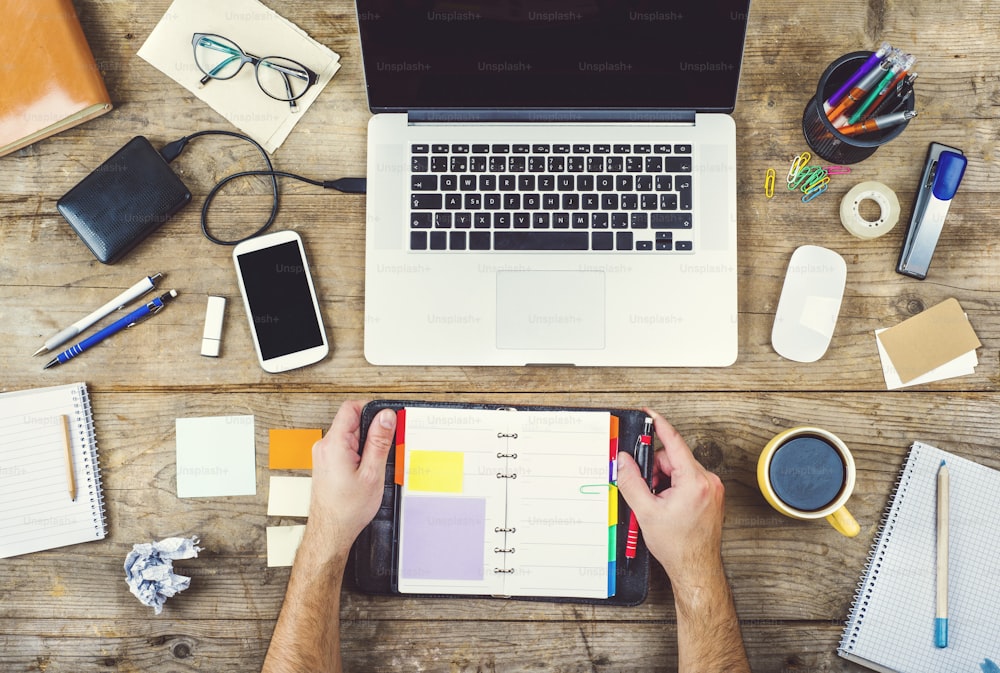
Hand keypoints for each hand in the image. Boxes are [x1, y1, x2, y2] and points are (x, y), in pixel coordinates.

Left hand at [303, 400, 396, 563]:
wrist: (331, 531)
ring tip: (373, 464)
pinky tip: (365, 470)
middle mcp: (325, 446)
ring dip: (365, 444)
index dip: (372, 409)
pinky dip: (358, 453)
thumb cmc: (347, 509)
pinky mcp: (326, 463)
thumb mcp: (372, 473)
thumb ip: (379, 442)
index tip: (387, 420)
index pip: (351, 408)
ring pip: (349, 435)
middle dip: (372, 431)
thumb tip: (386, 417)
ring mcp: (323, 455)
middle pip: (352, 421)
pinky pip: (344, 447)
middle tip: (384, 448)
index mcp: (334, 444)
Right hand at [617, 409, 725, 590]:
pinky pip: (688, 479)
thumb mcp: (646, 512)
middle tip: (649, 491)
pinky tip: (669, 505)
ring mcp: (712, 488)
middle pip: (673, 458)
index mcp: (694, 481)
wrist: (696, 567)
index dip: (659, 425)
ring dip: (664, 480)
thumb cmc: (678, 546)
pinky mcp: (711, 495)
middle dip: (656, 470)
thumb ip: (631, 481)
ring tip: (660, 503)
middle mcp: (708, 481)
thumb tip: (624, 461)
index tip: (649, 413)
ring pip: (679, 469)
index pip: (674, 442)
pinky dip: (674, 486)